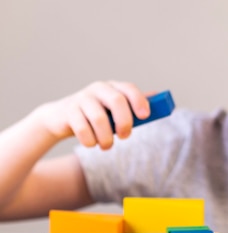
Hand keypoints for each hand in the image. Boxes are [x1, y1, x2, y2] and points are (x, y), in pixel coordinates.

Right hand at [35, 81, 149, 148]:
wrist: (61, 118)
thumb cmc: (96, 116)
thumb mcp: (114, 111)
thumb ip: (133, 106)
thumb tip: (161, 101)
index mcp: (113, 87)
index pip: (129, 89)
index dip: (139, 101)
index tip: (145, 116)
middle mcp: (99, 89)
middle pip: (116, 101)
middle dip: (124, 122)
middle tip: (125, 136)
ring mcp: (82, 98)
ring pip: (99, 119)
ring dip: (106, 138)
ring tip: (106, 145)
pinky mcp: (69, 111)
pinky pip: (83, 129)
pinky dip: (90, 141)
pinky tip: (91, 143)